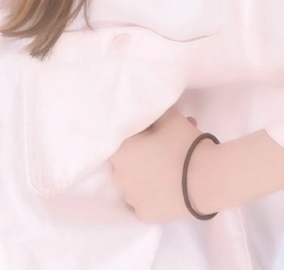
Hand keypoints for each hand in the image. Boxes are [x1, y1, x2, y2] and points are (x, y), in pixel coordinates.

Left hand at [109, 107, 217, 221]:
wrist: (209, 180)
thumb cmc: (184, 145)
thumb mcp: (168, 117)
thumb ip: (153, 113)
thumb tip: (150, 112)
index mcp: (119, 152)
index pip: (122, 138)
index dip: (138, 135)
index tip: (154, 133)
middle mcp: (119, 176)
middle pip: (127, 160)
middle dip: (142, 153)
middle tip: (164, 149)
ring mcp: (132, 198)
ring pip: (133, 182)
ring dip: (145, 175)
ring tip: (169, 169)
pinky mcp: (146, 215)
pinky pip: (143, 201)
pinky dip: (151, 195)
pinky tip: (164, 188)